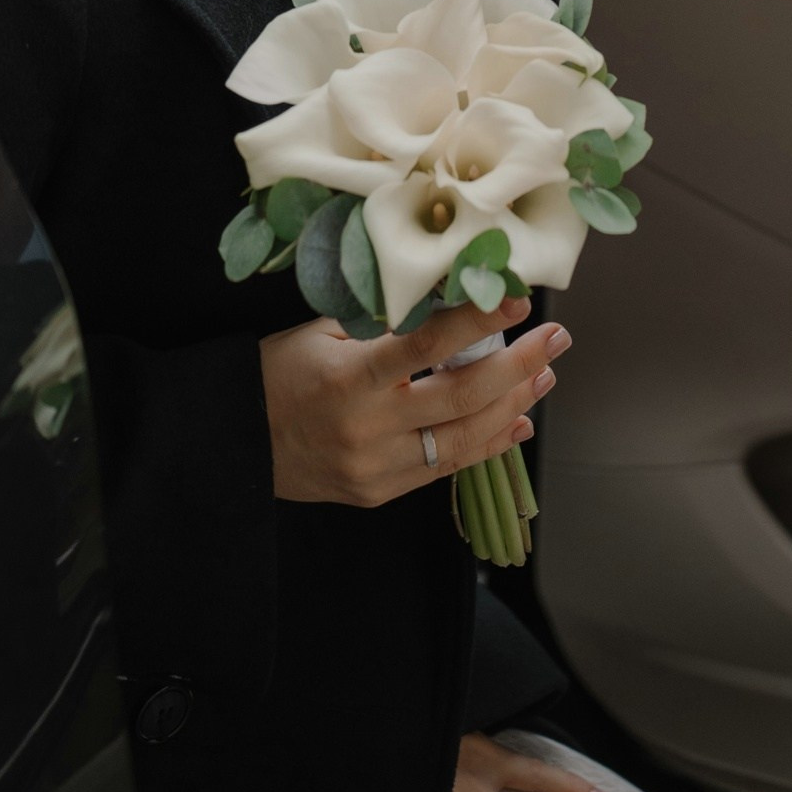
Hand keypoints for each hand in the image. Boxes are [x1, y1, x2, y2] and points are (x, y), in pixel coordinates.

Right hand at [259, 296, 570, 508]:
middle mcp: (368, 426)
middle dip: (518, 365)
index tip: (518, 299)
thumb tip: (449, 300)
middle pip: (461, 397)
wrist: (237, 443)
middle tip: (554, 338)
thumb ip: (381, 323)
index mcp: (350, 377)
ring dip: (513, 405)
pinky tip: (515, 421)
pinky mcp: (379, 491)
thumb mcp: (322, 332)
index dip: (477, 321)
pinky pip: (445, 467)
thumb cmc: (280, 373)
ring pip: (463, 439)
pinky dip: (486, 443)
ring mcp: (376, 467)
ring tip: (543, 376)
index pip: (426, 345)